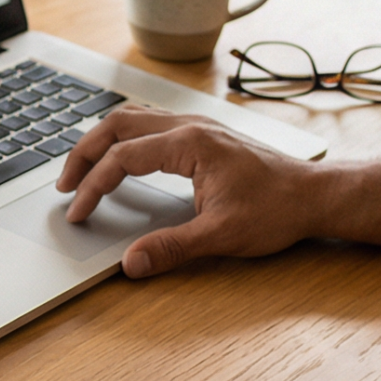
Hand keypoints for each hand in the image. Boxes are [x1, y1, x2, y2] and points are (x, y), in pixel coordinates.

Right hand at [54, 106, 335, 276]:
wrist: (315, 196)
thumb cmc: (277, 210)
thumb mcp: (222, 236)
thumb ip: (172, 248)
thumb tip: (131, 263)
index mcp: (190, 143)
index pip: (123, 158)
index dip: (93, 186)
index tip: (78, 212)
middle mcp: (190, 126)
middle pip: (118, 124)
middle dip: (84, 153)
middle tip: (65, 185)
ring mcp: (198, 126)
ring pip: (133, 117)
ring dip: (102, 140)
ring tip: (83, 170)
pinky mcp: (204, 135)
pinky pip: (151, 122)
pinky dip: (124, 136)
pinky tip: (122, 156)